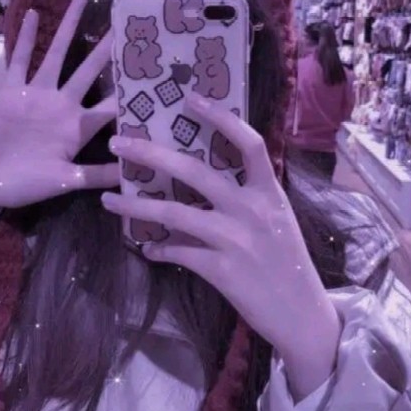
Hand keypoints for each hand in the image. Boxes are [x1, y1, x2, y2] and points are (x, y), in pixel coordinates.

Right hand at [0, 0, 118, 212]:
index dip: (129, 90)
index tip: (150, 72)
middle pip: (89, 69)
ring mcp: (37, 94)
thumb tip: (132, 173)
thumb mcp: (67, 181)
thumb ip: (97, 175)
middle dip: (106, 48)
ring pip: (57, 54)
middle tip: (124, 23)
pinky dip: (25, 38)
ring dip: (68, 28)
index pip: (111, 104)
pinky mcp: (12, 91)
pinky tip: (33, 13)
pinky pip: (19, 59)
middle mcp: (63, 104)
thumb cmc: (29, 184)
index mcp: (79, 127)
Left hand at [101, 93, 340, 395]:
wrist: (302, 313)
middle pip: (195, 171)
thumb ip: (249, 196)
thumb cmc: (288, 261)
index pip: (248, 143)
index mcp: (269, 192)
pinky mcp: (221, 270)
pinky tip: (146, 248)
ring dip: (136, 207)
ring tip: (108, 201)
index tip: (190, 98)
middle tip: (118, 142)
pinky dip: (158, 249)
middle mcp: (252, 210)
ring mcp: (235, 240)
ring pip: (174, 214)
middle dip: (151, 153)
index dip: (220, 117)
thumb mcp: (277, 219)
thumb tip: (204, 180)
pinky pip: (178, 253)